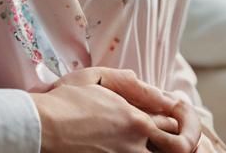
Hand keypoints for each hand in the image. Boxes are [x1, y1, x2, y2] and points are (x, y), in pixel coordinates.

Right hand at [30, 67, 201, 152]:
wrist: (44, 126)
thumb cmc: (63, 101)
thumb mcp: (90, 78)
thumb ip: (121, 79)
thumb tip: (140, 79)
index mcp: (134, 116)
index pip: (170, 120)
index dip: (174, 118)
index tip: (171, 116)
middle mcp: (136, 140)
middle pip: (177, 145)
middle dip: (181, 140)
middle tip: (178, 137)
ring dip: (165, 149)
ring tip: (161, 144)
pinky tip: (137, 148)